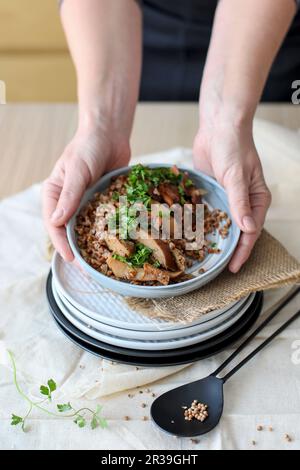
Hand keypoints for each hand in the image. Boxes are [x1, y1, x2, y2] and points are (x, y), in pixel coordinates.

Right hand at [42, 125, 129, 260]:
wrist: (110, 134)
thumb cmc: (88, 147)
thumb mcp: (77, 170)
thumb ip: (69, 195)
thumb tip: (56, 222)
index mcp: (54, 195)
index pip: (54, 225)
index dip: (61, 244)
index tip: (71, 259)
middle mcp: (69, 203)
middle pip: (70, 232)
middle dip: (78, 251)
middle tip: (89, 270)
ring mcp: (87, 204)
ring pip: (88, 230)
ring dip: (95, 246)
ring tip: (104, 265)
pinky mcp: (104, 202)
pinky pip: (105, 221)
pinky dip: (111, 233)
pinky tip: (120, 246)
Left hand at [193, 120, 270, 272]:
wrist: (218, 124)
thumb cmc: (234, 146)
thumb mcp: (236, 176)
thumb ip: (240, 202)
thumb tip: (247, 228)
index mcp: (256, 199)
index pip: (251, 231)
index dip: (242, 251)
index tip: (232, 267)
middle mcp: (243, 201)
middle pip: (237, 231)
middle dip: (228, 249)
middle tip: (215, 268)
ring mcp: (227, 197)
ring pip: (221, 223)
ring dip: (213, 238)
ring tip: (202, 256)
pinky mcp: (212, 191)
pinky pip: (208, 211)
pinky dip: (201, 222)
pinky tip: (190, 234)